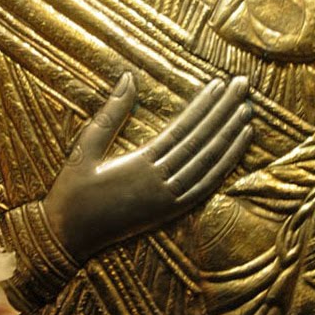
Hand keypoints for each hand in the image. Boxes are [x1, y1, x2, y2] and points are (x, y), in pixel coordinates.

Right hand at [43, 72, 252, 261]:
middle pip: (201, 142)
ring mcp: (167, 200)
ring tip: (247, 112)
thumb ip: (110, 113)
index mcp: (140, 165)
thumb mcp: (85, 146)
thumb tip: (128, 77)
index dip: (203, 106)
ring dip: (230, 137)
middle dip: (225, 112)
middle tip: (243, 86)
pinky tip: (236, 149)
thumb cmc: (72, 190)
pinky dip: (223, 167)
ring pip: (207, 164)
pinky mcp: (169, 213)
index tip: (219, 84)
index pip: (182, 129)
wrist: (67, 237)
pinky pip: (204, 187)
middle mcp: (159, 183)